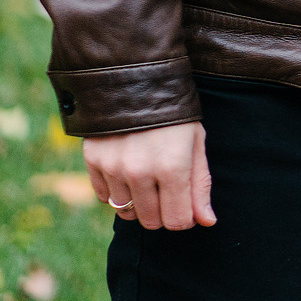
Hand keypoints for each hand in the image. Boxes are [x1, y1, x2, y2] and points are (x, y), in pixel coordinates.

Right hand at [84, 120, 214, 230]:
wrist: (135, 78)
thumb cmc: (175, 112)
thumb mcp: (196, 143)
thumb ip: (200, 185)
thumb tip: (207, 222)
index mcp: (173, 167)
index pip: (176, 221)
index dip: (183, 218)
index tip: (185, 205)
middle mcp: (140, 171)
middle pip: (151, 221)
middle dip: (162, 212)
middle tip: (167, 189)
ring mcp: (113, 168)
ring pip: (126, 212)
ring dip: (139, 203)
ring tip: (148, 178)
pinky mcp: (93, 162)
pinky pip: (105, 198)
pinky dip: (117, 192)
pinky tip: (127, 171)